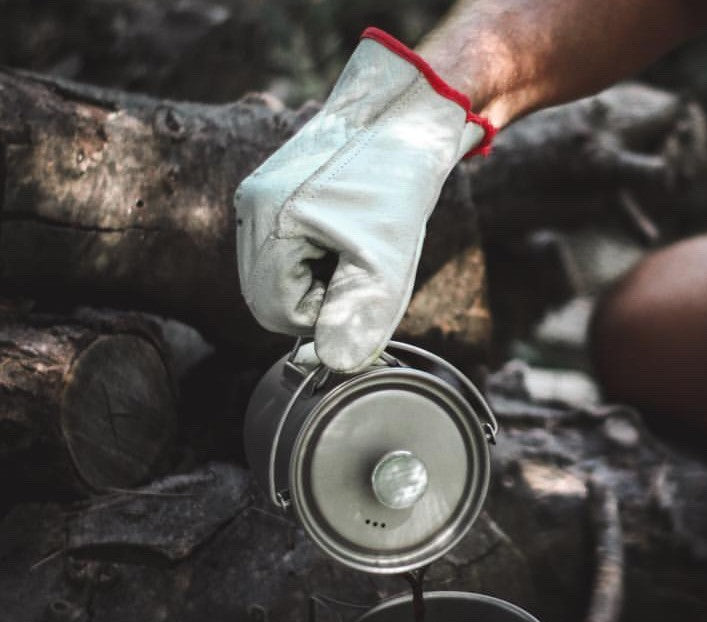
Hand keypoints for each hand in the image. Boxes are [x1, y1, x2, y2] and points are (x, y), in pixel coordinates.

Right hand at [234, 28, 493, 371]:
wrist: (403, 119)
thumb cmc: (397, 186)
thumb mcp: (386, 262)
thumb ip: (356, 317)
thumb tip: (332, 364)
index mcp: (269, 221)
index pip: (276, 313)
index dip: (323, 316)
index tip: (359, 284)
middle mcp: (250, 208)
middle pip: (267, 299)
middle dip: (316, 300)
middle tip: (356, 269)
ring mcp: (256, 199)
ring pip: (273, 280)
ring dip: (316, 282)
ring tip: (351, 248)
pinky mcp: (269, 196)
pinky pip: (280, 254)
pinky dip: (312, 261)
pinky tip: (341, 236)